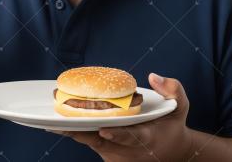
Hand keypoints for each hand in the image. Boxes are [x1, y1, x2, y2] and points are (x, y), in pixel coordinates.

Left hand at [48, 73, 193, 161]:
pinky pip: (89, 144)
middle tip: (61, 121)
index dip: (118, 135)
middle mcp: (129, 151)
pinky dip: (76, 133)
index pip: (131, 137)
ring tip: (51, 120)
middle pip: (101, 142)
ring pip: (91, 143)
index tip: (104, 129)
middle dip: (81, 132)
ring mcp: (116, 156)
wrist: (172, 153)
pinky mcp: (107, 156)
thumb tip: (153, 76)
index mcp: (147, 138)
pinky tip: (58, 123)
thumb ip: (173, 89)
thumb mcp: (180, 106)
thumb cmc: (172, 125)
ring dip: (73, 132)